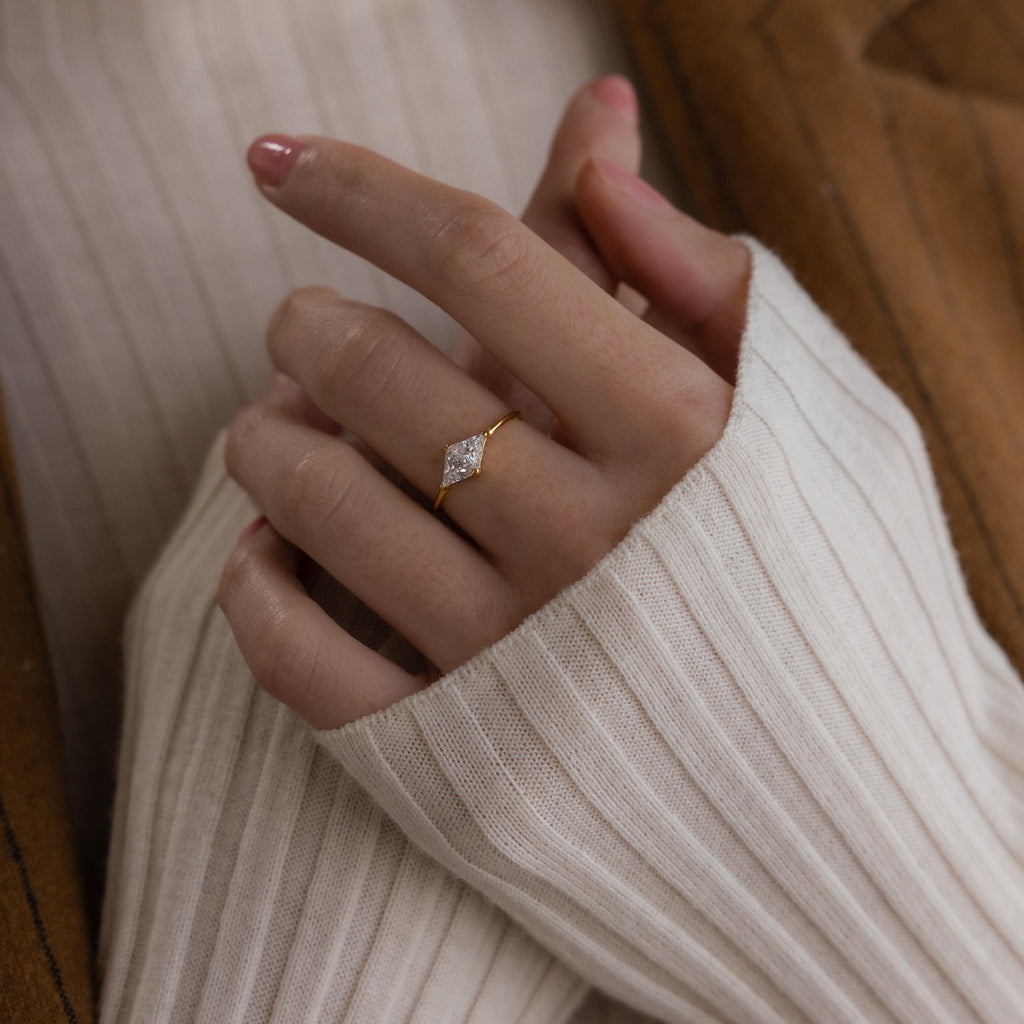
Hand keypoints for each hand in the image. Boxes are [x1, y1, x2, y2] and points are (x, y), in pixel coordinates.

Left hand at [219, 78, 749, 727]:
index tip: (280, 158)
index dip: (362, 189)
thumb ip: (701, 270)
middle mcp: (588, 536)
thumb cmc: (798, 566)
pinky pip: (299, 657)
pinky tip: (269, 545)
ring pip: (318, 501)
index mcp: (677, 435)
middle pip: (376, 372)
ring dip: (262, 438)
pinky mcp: (452, 748)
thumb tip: (596, 139)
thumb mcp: (792, 404)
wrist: (801, 773)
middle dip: (303, 323)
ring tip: (277, 423)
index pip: (484, 258)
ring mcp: (513, 649)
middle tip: (301, 323)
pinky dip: (254, 585)